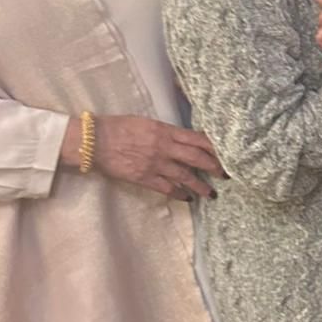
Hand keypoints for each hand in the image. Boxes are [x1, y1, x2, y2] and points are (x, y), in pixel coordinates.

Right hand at [84, 116, 222, 199]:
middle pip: (196, 158)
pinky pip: (167, 188)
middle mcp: (164, 147)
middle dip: (214, 167)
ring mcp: (155, 164)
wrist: (94, 141)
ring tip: (211, 193)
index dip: (213, 147)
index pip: (197, 138)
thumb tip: (181, 138)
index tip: (226, 153)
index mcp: (165, 131)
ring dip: (200, 186)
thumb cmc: (118, 127)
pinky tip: (187, 198)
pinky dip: (179, 194)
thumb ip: (165, 131)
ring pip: (185, 176)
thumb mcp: (146, 122)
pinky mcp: (144, 178)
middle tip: (226, 175)